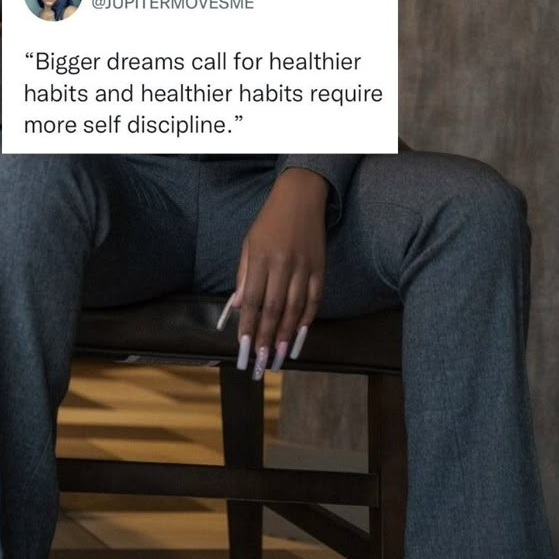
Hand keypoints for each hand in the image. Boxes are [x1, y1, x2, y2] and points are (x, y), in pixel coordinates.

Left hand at [231, 169, 327, 378]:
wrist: (300, 197)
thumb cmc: (269, 221)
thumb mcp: (249, 243)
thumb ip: (244, 275)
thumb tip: (238, 307)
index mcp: (261, 258)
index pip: (253, 300)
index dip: (249, 326)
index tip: (245, 348)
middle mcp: (283, 264)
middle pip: (274, 308)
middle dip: (267, 338)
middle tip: (262, 362)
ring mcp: (304, 266)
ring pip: (295, 308)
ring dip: (287, 335)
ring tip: (280, 356)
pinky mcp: (320, 267)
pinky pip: (315, 299)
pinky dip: (307, 319)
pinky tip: (299, 335)